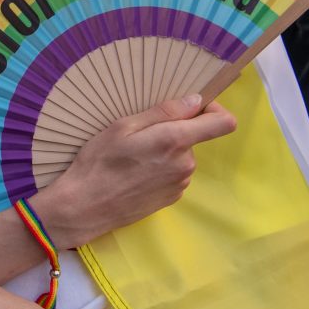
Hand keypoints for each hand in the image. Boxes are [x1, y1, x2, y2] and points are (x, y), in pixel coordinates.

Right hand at [39, 95, 235, 242]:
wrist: (84, 207)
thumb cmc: (98, 162)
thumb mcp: (123, 127)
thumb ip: (164, 112)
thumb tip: (196, 101)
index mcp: (175, 141)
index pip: (224, 123)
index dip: (215, 110)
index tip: (194, 108)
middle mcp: (185, 164)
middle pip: (195, 138)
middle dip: (175, 131)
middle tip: (141, 136)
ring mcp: (181, 184)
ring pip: (183, 156)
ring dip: (167, 152)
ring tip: (135, 158)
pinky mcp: (172, 198)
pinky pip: (175, 174)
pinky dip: (162, 169)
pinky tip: (137, 174)